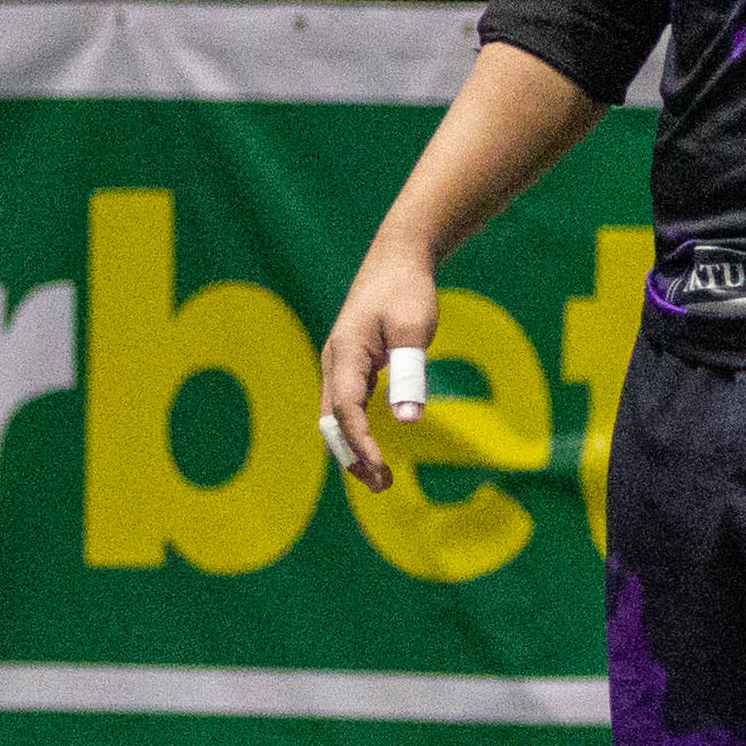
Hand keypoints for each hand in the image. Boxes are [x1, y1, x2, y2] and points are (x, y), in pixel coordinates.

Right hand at [318, 238, 442, 491]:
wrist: (397, 260)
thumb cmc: (407, 290)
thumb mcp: (414, 329)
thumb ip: (409, 374)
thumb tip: (407, 421)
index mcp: (345, 353)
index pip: (345, 409)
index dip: (360, 441)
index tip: (380, 466)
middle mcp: (334, 363)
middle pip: (331, 421)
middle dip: (352, 455)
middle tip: (383, 485)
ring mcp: (340, 366)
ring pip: (335, 418)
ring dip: (353, 448)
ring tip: (381, 478)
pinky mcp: (352, 367)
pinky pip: (347, 407)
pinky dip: (357, 432)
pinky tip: (375, 450)